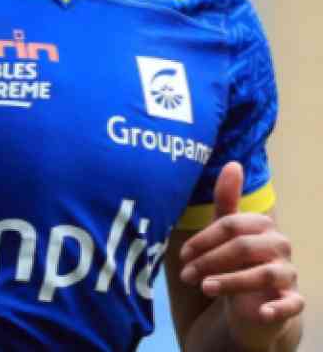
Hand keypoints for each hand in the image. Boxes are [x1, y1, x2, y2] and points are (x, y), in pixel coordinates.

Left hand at [179, 162, 303, 349]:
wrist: (256, 304)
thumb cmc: (238, 262)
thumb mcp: (228, 233)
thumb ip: (226, 201)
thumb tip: (233, 163)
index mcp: (262, 225)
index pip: (231, 225)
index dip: (204, 239)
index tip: (183, 255)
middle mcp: (279, 245)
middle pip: (243, 247)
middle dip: (210, 260)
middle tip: (186, 274)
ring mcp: (288, 274)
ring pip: (263, 274)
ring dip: (231, 282)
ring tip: (205, 288)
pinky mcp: (293, 301)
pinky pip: (291, 304)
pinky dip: (277, 309)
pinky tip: (260, 313)